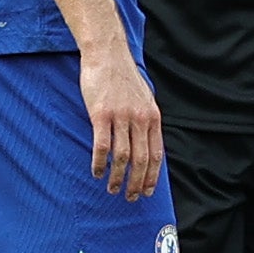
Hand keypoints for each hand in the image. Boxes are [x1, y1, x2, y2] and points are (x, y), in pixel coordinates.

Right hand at [81, 48, 163, 200]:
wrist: (108, 54)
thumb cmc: (123, 77)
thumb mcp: (144, 98)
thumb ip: (146, 120)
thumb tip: (147, 143)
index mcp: (152, 117)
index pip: (156, 154)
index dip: (152, 176)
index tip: (147, 191)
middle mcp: (140, 119)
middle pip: (141, 160)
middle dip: (136, 183)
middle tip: (130, 198)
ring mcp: (121, 117)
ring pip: (122, 157)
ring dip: (118, 177)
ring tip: (113, 189)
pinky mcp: (101, 115)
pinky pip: (102, 146)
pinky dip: (100, 163)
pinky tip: (97, 172)